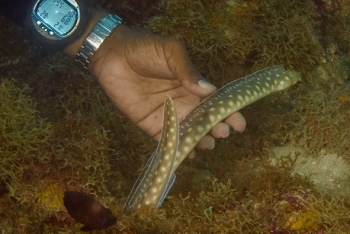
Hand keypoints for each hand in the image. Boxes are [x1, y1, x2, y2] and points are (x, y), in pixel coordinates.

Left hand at [88, 25, 245, 156]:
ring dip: (199, 140)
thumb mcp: (171, 53)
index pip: (214, 102)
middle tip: (222, 134)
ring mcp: (167, 115)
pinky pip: (167, 140)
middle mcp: (182, 102)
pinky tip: (187, 154)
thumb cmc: (145, 49)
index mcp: (191, 85)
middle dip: (216, 128)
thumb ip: (188, 71)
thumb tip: (210, 90)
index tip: (239, 124)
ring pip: (188, 132)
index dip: (228, 113)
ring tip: (207, 145)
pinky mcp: (150, 124)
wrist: (112, 56)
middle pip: (204, 120)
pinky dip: (178, 148)